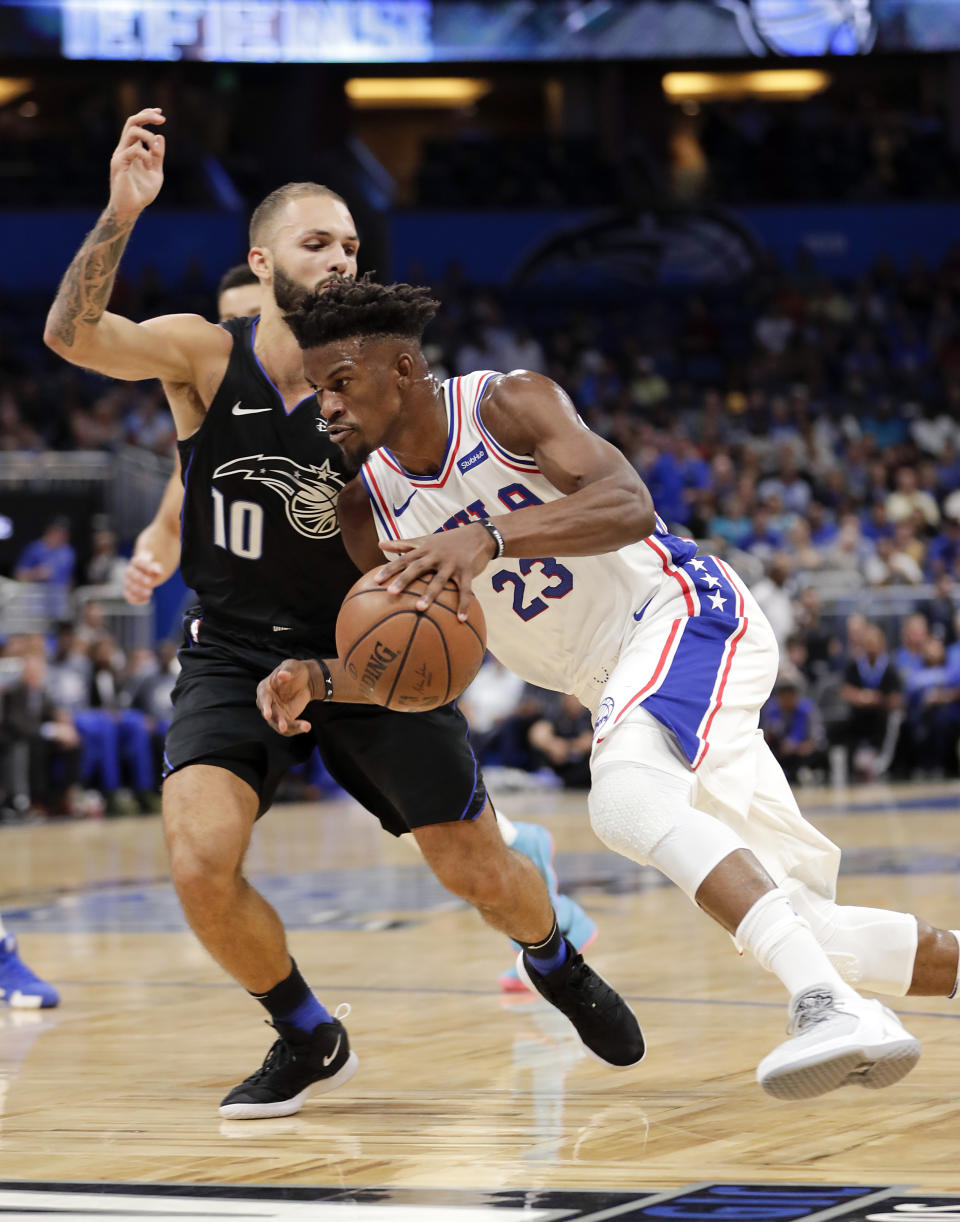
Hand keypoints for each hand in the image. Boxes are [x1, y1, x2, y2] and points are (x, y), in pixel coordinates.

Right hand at [110, 109, 165, 219]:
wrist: (131, 208)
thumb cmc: (142, 193)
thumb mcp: (156, 172)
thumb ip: (158, 156)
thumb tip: (160, 136)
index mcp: (131, 149)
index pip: (136, 125)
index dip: (147, 116)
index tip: (161, 114)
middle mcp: (124, 149)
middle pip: (131, 122)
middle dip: (146, 115)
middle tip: (162, 118)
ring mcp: (120, 155)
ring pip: (132, 132)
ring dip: (148, 136)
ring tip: (156, 151)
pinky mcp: (119, 164)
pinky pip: (133, 150)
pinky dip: (145, 154)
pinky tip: (149, 166)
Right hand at [124, 551, 164, 604]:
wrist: (150, 575)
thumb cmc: (153, 569)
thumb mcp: (157, 567)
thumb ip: (157, 568)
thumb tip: (158, 572)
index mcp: (137, 562)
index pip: (139, 562)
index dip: (146, 567)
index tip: (157, 572)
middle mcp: (130, 571)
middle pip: (130, 573)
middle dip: (139, 578)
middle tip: (149, 583)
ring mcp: (127, 582)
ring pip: (128, 586)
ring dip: (138, 590)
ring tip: (149, 593)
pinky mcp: (128, 591)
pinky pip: (128, 596)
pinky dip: (136, 600)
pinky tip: (146, 600)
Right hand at [257, 660, 313, 735]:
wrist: (305, 680)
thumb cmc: (295, 670)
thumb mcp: (292, 666)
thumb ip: (287, 670)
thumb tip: (282, 675)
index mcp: (265, 689)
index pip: (263, 699)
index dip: (265, 707)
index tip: (267, 715)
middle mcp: (267, 703)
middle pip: (271, 715)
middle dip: (278, 721)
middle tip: (283, 727)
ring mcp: (276, 712)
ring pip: (280, 724)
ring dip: (291, 727)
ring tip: (305, 726)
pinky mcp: (286, 718)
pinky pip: (290, 727)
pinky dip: (298, 728)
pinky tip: (306, 726)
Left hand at [377, 523, 495, 617]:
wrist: (479, 535)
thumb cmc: (448, 540)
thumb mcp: (425, 539)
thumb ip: (402, 543)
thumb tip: (379, 544)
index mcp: (424, 549)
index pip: (404, 559)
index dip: (389, 569)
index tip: (376, 581)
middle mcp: (436, 556)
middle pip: (417, 568)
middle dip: (404, 580)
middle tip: (391, 593)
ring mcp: (452, 564)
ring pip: (439, 580)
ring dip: (430, 595)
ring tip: (420, 609)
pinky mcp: (467, 571)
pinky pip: (466, 590)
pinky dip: (464, 604)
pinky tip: (461, 619)